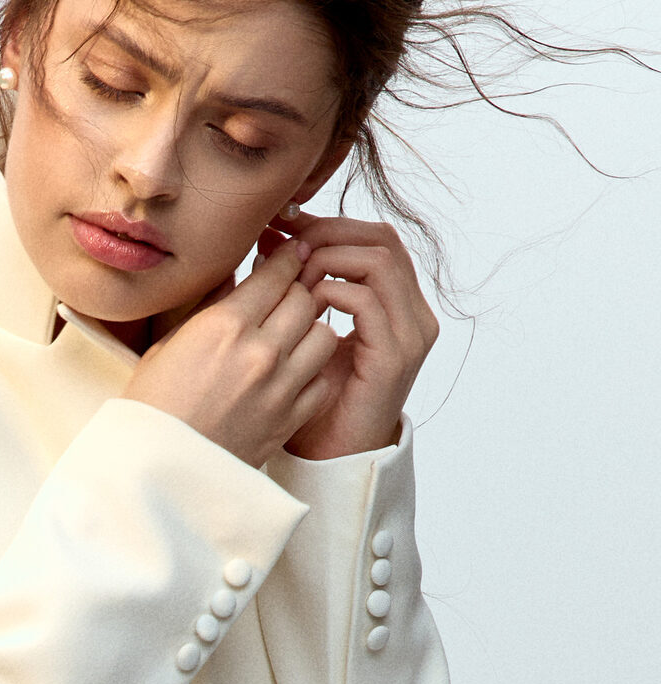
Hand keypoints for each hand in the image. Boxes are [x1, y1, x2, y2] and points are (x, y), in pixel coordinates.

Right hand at [121, 240, 342, 468]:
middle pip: (306, 299)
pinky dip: (314, 371)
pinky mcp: (289, 419)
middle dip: (300, 290)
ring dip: (311, 329)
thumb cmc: (151, 409)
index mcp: (224, 326)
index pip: (276, 274)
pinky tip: (296, 372)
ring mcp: (280, 387)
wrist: (156, 471)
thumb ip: (208, 308)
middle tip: (291, 292)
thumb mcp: (167, 346)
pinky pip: (322, 380)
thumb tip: (232, 276)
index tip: (294, 252)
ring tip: (296, 334)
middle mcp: (260, 352)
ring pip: (324, 335)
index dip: (289, 257)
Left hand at [258, 208, 438, 458]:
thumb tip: (270, 242)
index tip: (283, 225)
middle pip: (382, 239)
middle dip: (328, 233)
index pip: (373, 239)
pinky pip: (368, 302)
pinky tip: (302, 304)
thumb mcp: (304, 332)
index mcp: (397, 303)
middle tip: (282, 239)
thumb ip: (299, 289)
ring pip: (379, 262)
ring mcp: (410, 334)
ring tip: (290, 273)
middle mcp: (413, 314)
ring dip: (328, 259)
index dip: (329, 224)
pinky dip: (331, 293)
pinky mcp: (395, 357)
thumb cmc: (311, 399)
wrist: (328, 458)